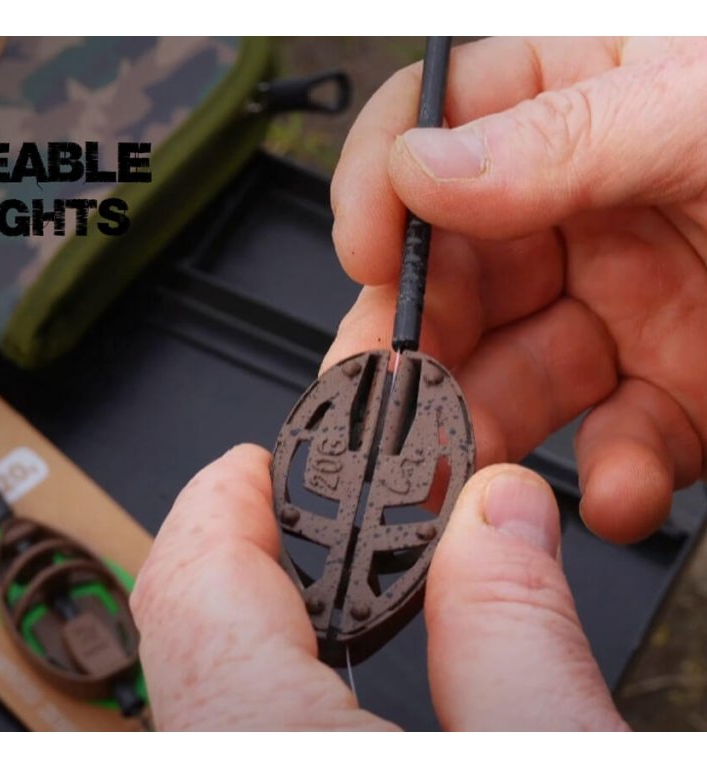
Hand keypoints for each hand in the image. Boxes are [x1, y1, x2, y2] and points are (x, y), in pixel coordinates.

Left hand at [131, 445, 626, 730]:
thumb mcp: (554, 757)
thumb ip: (519, 637)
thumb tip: (502, 514)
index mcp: (268, 739)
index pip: (196, 580)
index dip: (226, 498)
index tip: (261, 460)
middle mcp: (217, 757)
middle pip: (180, 625)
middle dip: (231, 546)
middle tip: (289, 507)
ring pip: (192, 678)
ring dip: (240, 611)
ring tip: (311, 580)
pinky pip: (218, 720)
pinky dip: (255, 671)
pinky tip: (317, 671)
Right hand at [327, 37, 706, 543]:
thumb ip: (567, 137)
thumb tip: (424, 165)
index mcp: (597, 97)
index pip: (441, 123)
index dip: (384, 185)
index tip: (368, 252)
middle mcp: (598, 201)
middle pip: (456, 268)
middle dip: (418, 338)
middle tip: (395, 391)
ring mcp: (637, 298)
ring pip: (516, 370)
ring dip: (491, 429)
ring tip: (476, 468)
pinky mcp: (686, 387)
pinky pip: (618, 437)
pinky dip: (614, 477)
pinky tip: (626, 484)